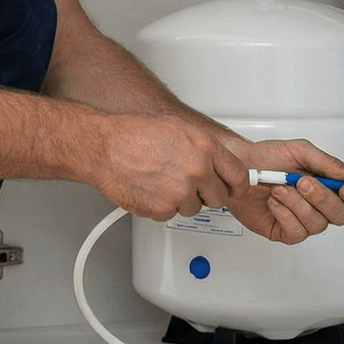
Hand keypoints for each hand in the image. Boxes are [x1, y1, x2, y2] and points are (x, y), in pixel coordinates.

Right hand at [84, 115, 247, 220]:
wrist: (104, 147)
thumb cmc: (135, 134)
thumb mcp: (179, 128)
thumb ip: (204, 148)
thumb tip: (219, 163)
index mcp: (205, 148)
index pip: (239, 175)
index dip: (237, 186)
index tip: (235, 190)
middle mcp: (197, 170)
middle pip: (218, 197)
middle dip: (205, 194)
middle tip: (188, 184)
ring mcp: (181, 192)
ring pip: (193, 208)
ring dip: (181, 200)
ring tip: (161, 181)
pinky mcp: (163, 209)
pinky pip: (171, 215)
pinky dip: (161, 207)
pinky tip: (150, 188)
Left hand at [220, 137, 343, 244]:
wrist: (238, 166)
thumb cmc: (267, 158)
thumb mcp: (300, 151)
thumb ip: (328, 164)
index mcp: (330, 186)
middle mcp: (320, 206)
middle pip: (341, 216)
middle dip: (322, 198)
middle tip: (302, 181)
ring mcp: (303, 221)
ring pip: (317, 224)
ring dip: (297, 204)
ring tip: (280, 188)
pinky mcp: (285, 232)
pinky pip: (296, 232)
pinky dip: (284, 214)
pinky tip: (274, 202)